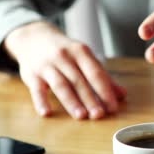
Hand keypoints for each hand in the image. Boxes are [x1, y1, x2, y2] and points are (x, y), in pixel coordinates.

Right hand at [4, 21, 126, 119]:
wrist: (33, 37)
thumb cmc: (64, 51)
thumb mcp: (83, 57)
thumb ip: (101, 76)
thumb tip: (122, 95)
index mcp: (80, 52)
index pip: (95, 73)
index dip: (105, 90)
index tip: (113, 107)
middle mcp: (64, 57)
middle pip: (79, 80)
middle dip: (90, 99)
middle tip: (99, 115)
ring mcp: (46, 66)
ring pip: (61, 85)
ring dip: (71, 101)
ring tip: (81, 116)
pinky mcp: (31, 75)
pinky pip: (36, 89)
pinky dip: (41, 101)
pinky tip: (47, 113)